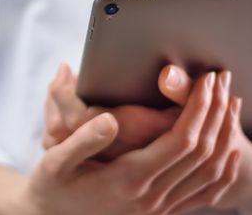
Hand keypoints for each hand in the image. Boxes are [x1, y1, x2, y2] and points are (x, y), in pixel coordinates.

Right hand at [28, 72, 240, 214]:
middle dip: (215, 111)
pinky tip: (228, 147)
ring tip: (229, 103)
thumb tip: (110, 119)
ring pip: (209, 170)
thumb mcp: (56, 161)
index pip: (179, 140)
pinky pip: (205, 191)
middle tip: (220, 80)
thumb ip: (83, 141)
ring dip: (224, 134)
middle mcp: (151, 195)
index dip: (197, 108)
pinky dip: (223, 166)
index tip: (204, 81)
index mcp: (128, 178)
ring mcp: (159, 205)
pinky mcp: (160, 208)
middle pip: (200, 151)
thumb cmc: (53, 185)